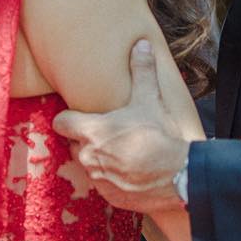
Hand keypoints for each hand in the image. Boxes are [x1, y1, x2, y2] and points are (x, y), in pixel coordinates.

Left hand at [52, 40, 190, 214]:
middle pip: (75, 144)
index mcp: (91, 132)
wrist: (179, 175)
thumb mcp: (150, 99)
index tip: (81, 116)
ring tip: (123, 152)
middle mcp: (87, 157)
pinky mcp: (110, 197)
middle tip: (110, 133)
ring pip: (89, 165)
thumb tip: (141, 44)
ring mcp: (98, 179)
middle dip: (88, 139)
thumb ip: (141, 70)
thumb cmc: (160, 135)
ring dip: (101, 159)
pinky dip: (113, 178)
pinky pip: (103, 184)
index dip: (69, 118)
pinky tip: (132, 171)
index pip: (61, 123)